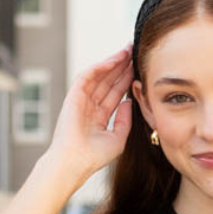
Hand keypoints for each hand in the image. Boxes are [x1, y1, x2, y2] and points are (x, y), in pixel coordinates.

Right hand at [46, 45, 134, 180]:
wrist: (74, 162)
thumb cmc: (94, 157)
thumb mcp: (117, 138)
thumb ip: (124, 120)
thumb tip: (129, 102)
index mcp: (98, 118)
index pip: (114, 94)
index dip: (126, 81)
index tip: (138, 69)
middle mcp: (89, 107)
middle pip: (108, 82)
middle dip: (121, 67)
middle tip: (133, 52)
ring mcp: (81, 100)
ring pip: (99, 76)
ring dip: (112, 63)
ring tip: (127, 51)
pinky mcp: (73, 95)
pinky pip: (87, 76)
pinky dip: (100, 67)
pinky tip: (113, 60)